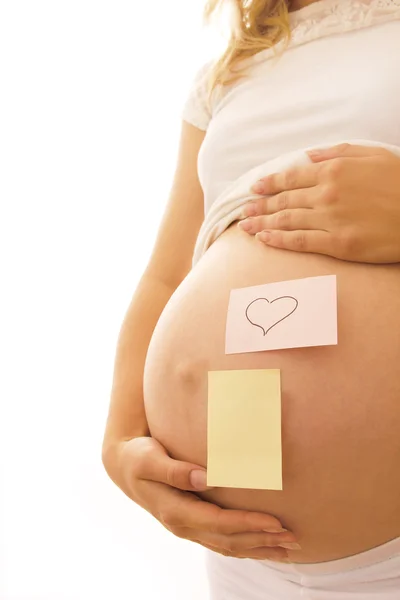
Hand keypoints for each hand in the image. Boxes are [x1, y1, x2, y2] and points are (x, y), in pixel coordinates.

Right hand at [104, 436, 297, 560]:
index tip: (275, 521)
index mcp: (175, 510)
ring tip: (288, 548)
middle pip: (229, 540)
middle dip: (262, 541)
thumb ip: (175, 470)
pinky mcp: (192, 524)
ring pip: (228, 546)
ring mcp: (188, 528)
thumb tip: (204, 478)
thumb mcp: (150, 459)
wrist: (124, 467)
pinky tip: (262, 545)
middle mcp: (184, 525)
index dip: (248, 523)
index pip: (219, 523)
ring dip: (259, 548)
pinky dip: (245, 546)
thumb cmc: (138, 457)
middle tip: (293, 539)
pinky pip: (222, 542)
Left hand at [238, 144, 399, 262]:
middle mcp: (326, 195)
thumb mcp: (373, 155)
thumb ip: (338, 153)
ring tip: (245, 227)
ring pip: (287, 221)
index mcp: (334, 171)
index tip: (254, 188)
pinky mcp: (337, 244)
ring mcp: (330, 220)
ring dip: (263, 224)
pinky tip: (264, 240)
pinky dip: (279, 241)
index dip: (270, 183)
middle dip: (261, 206)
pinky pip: (301, 242)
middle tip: (243, 210)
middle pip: (284, 200)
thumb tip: (310, 156)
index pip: (292, 177)